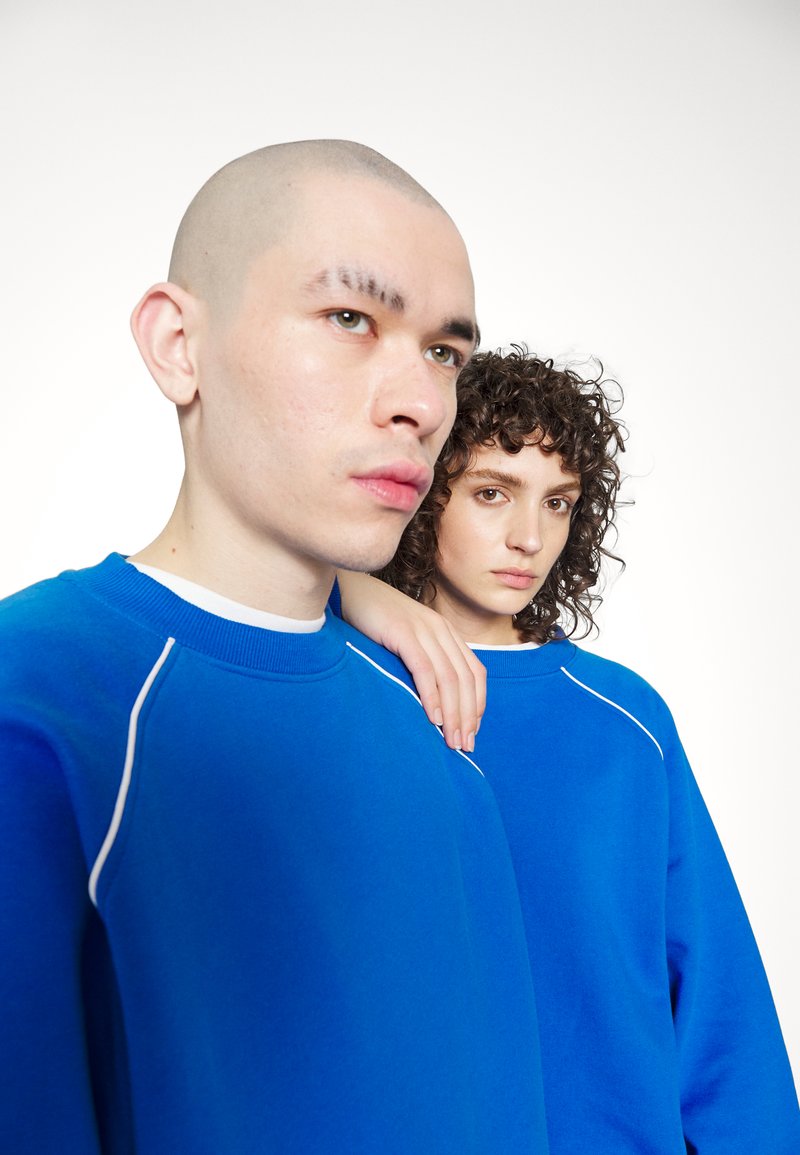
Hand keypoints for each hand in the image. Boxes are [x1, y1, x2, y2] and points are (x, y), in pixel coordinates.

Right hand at [336, 572, 484, 751]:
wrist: (349, 588)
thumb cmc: (373, 620)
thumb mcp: (406, 638)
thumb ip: (421, 659)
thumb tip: (430, 698)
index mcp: (445, 632)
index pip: (474, 672)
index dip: (477, 704)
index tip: (471, 731)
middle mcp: (440, 630)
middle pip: (466, 679)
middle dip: (468, 716)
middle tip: (465, 745)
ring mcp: (423, 629)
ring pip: (449, 678)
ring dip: (453, 713)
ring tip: (451, 740)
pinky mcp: (403, 632)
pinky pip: (424, 669)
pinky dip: (432, 696)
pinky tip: (432, 718)